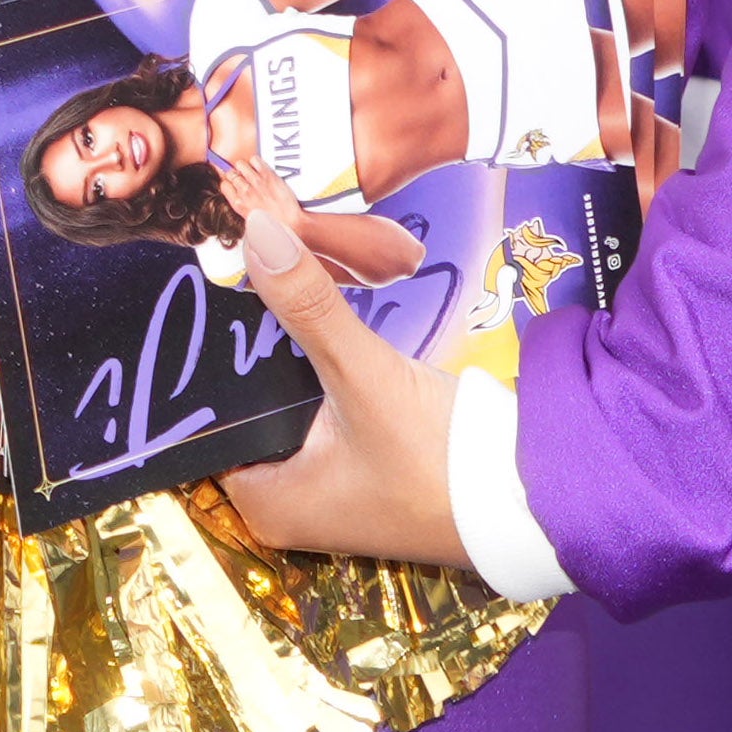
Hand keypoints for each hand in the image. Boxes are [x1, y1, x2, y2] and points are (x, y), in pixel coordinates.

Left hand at [210, 199, 480, 568]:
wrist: (531, 502)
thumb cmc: (442, 461)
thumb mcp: (366, 377)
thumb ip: (308, 305)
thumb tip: (256, 229)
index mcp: (262, 502)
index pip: (204, 418)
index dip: (205, 355)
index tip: (200, 287)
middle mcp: (284, 503)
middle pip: (247, 404)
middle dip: (251, 345)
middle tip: (238, 266)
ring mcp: (326, 488)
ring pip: (287, 401)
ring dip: (290, 353)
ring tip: (274, 278)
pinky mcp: (362, 468)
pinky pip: (321, 408)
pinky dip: (322, 370)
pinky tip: (321, 319)